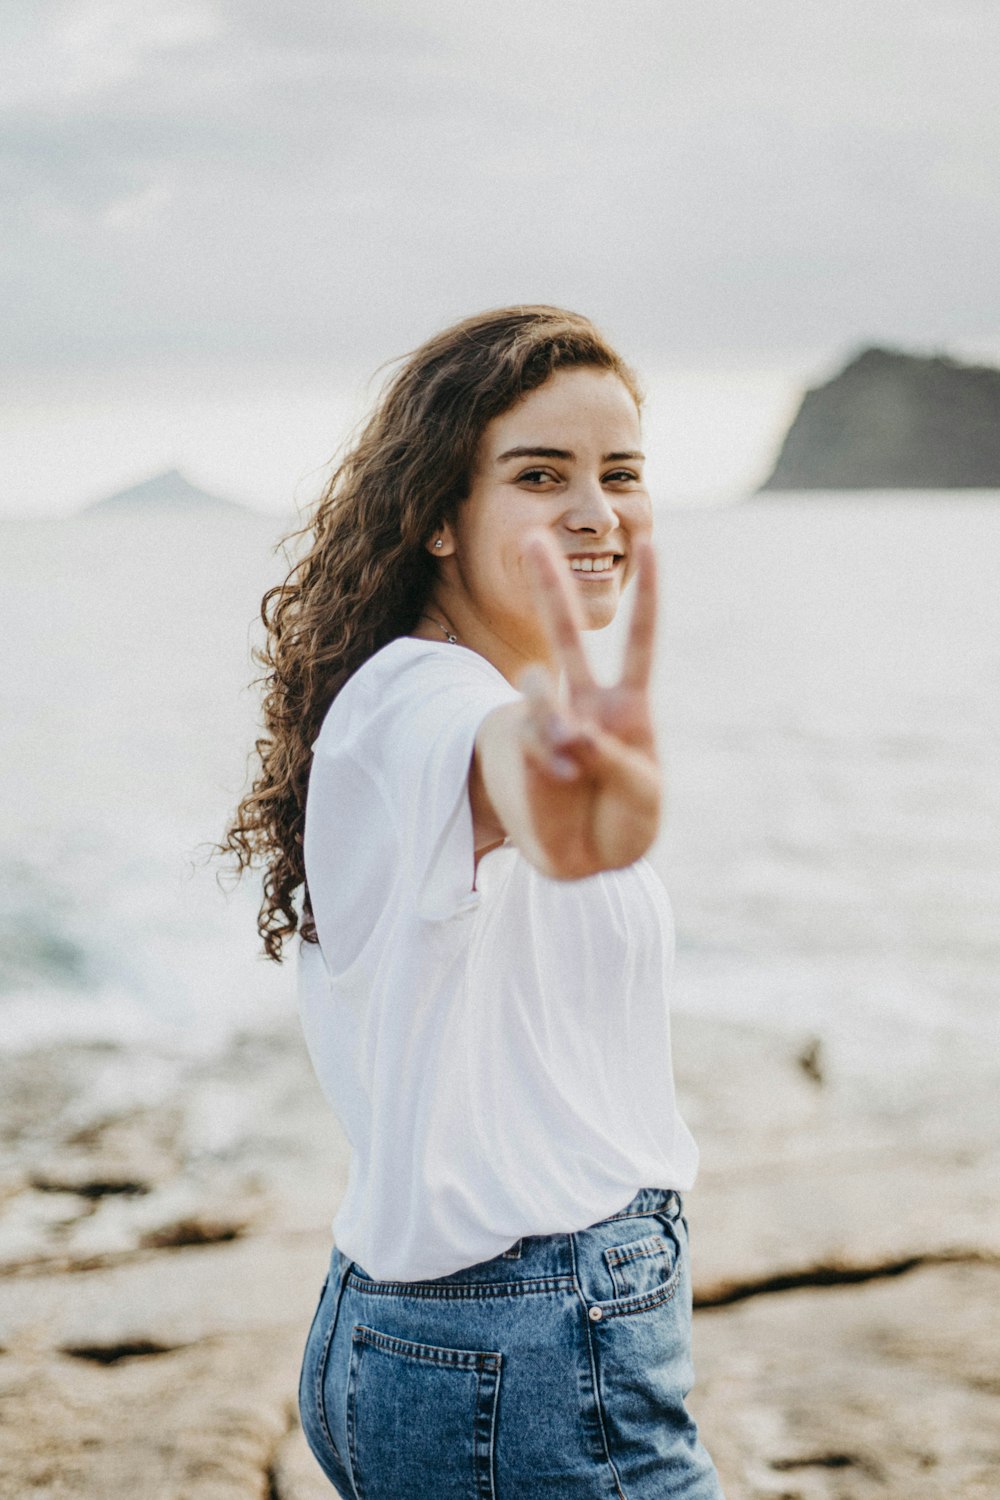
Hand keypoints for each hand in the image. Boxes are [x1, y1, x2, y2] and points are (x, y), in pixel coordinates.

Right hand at [516, 532, 660, 877]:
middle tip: (530, 538)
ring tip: (567, 746)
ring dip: (549, 712)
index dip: (647, 595)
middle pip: (567, 636)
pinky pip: (533, 745)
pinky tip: (560, 780)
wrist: (586, 862)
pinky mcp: (526, 755)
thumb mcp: (640, 792)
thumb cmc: (624, 822)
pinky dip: (549, 766)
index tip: (650, 543)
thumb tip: (565, 730)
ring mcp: (551, 727)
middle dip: (549, 587)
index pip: (639, 641)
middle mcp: (585, 705)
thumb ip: (610, 757)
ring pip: (541, 692)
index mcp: (626, 706)